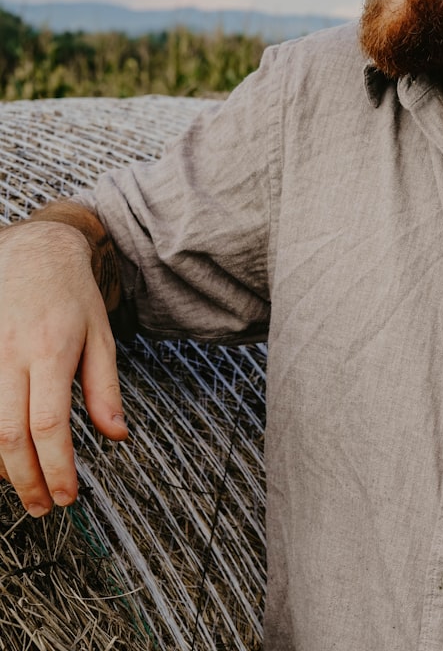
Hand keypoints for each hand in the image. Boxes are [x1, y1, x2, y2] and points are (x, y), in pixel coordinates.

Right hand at [0, 221, 126, 516]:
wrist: (32, 250)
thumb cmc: (72, 296)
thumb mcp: (102, 337)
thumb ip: (105, 389)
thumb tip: (117, 437)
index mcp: (51, 351)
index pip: (49, 425)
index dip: (55, 467)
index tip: (66, 497)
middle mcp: (9, 354)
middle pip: (9, 434)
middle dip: (26, 479)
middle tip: (42, 507)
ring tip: (22, 487)